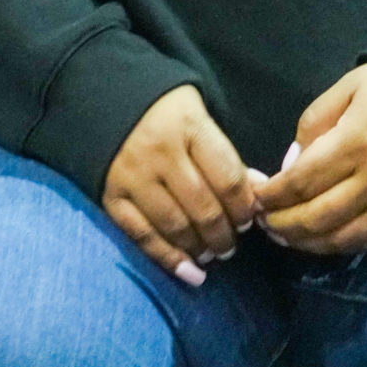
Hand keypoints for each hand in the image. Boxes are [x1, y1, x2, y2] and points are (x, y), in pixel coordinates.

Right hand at [103, 84, 259, 282]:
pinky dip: (168, 259)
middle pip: (203, 208)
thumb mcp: (200, 120)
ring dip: (199, 248)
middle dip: (224, 235)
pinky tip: (189, 272)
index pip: (228, 179)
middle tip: (230, 244)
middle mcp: (160, 151)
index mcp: (189, 126)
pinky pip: (142, 235)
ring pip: (175, 226)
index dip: (245, 208)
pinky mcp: (111, 194)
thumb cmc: (167, 112)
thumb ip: (226, 159)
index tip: (249, 219)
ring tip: (210, 252)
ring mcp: (133, 174)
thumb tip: (258, 197)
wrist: (107, 94)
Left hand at [252, 63, 366, 256]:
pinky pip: (366, 244)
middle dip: (283, 223)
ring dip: (306, 242)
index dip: (274, 194)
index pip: (304, 180)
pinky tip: (317, 241)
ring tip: (282, 236)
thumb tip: (291, 164)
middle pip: (319, 216)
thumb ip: (313, 123)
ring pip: (341, 238)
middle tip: (260, 221)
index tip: (254, 196)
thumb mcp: (346, 88)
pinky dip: (337, 247)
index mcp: (355, 143)